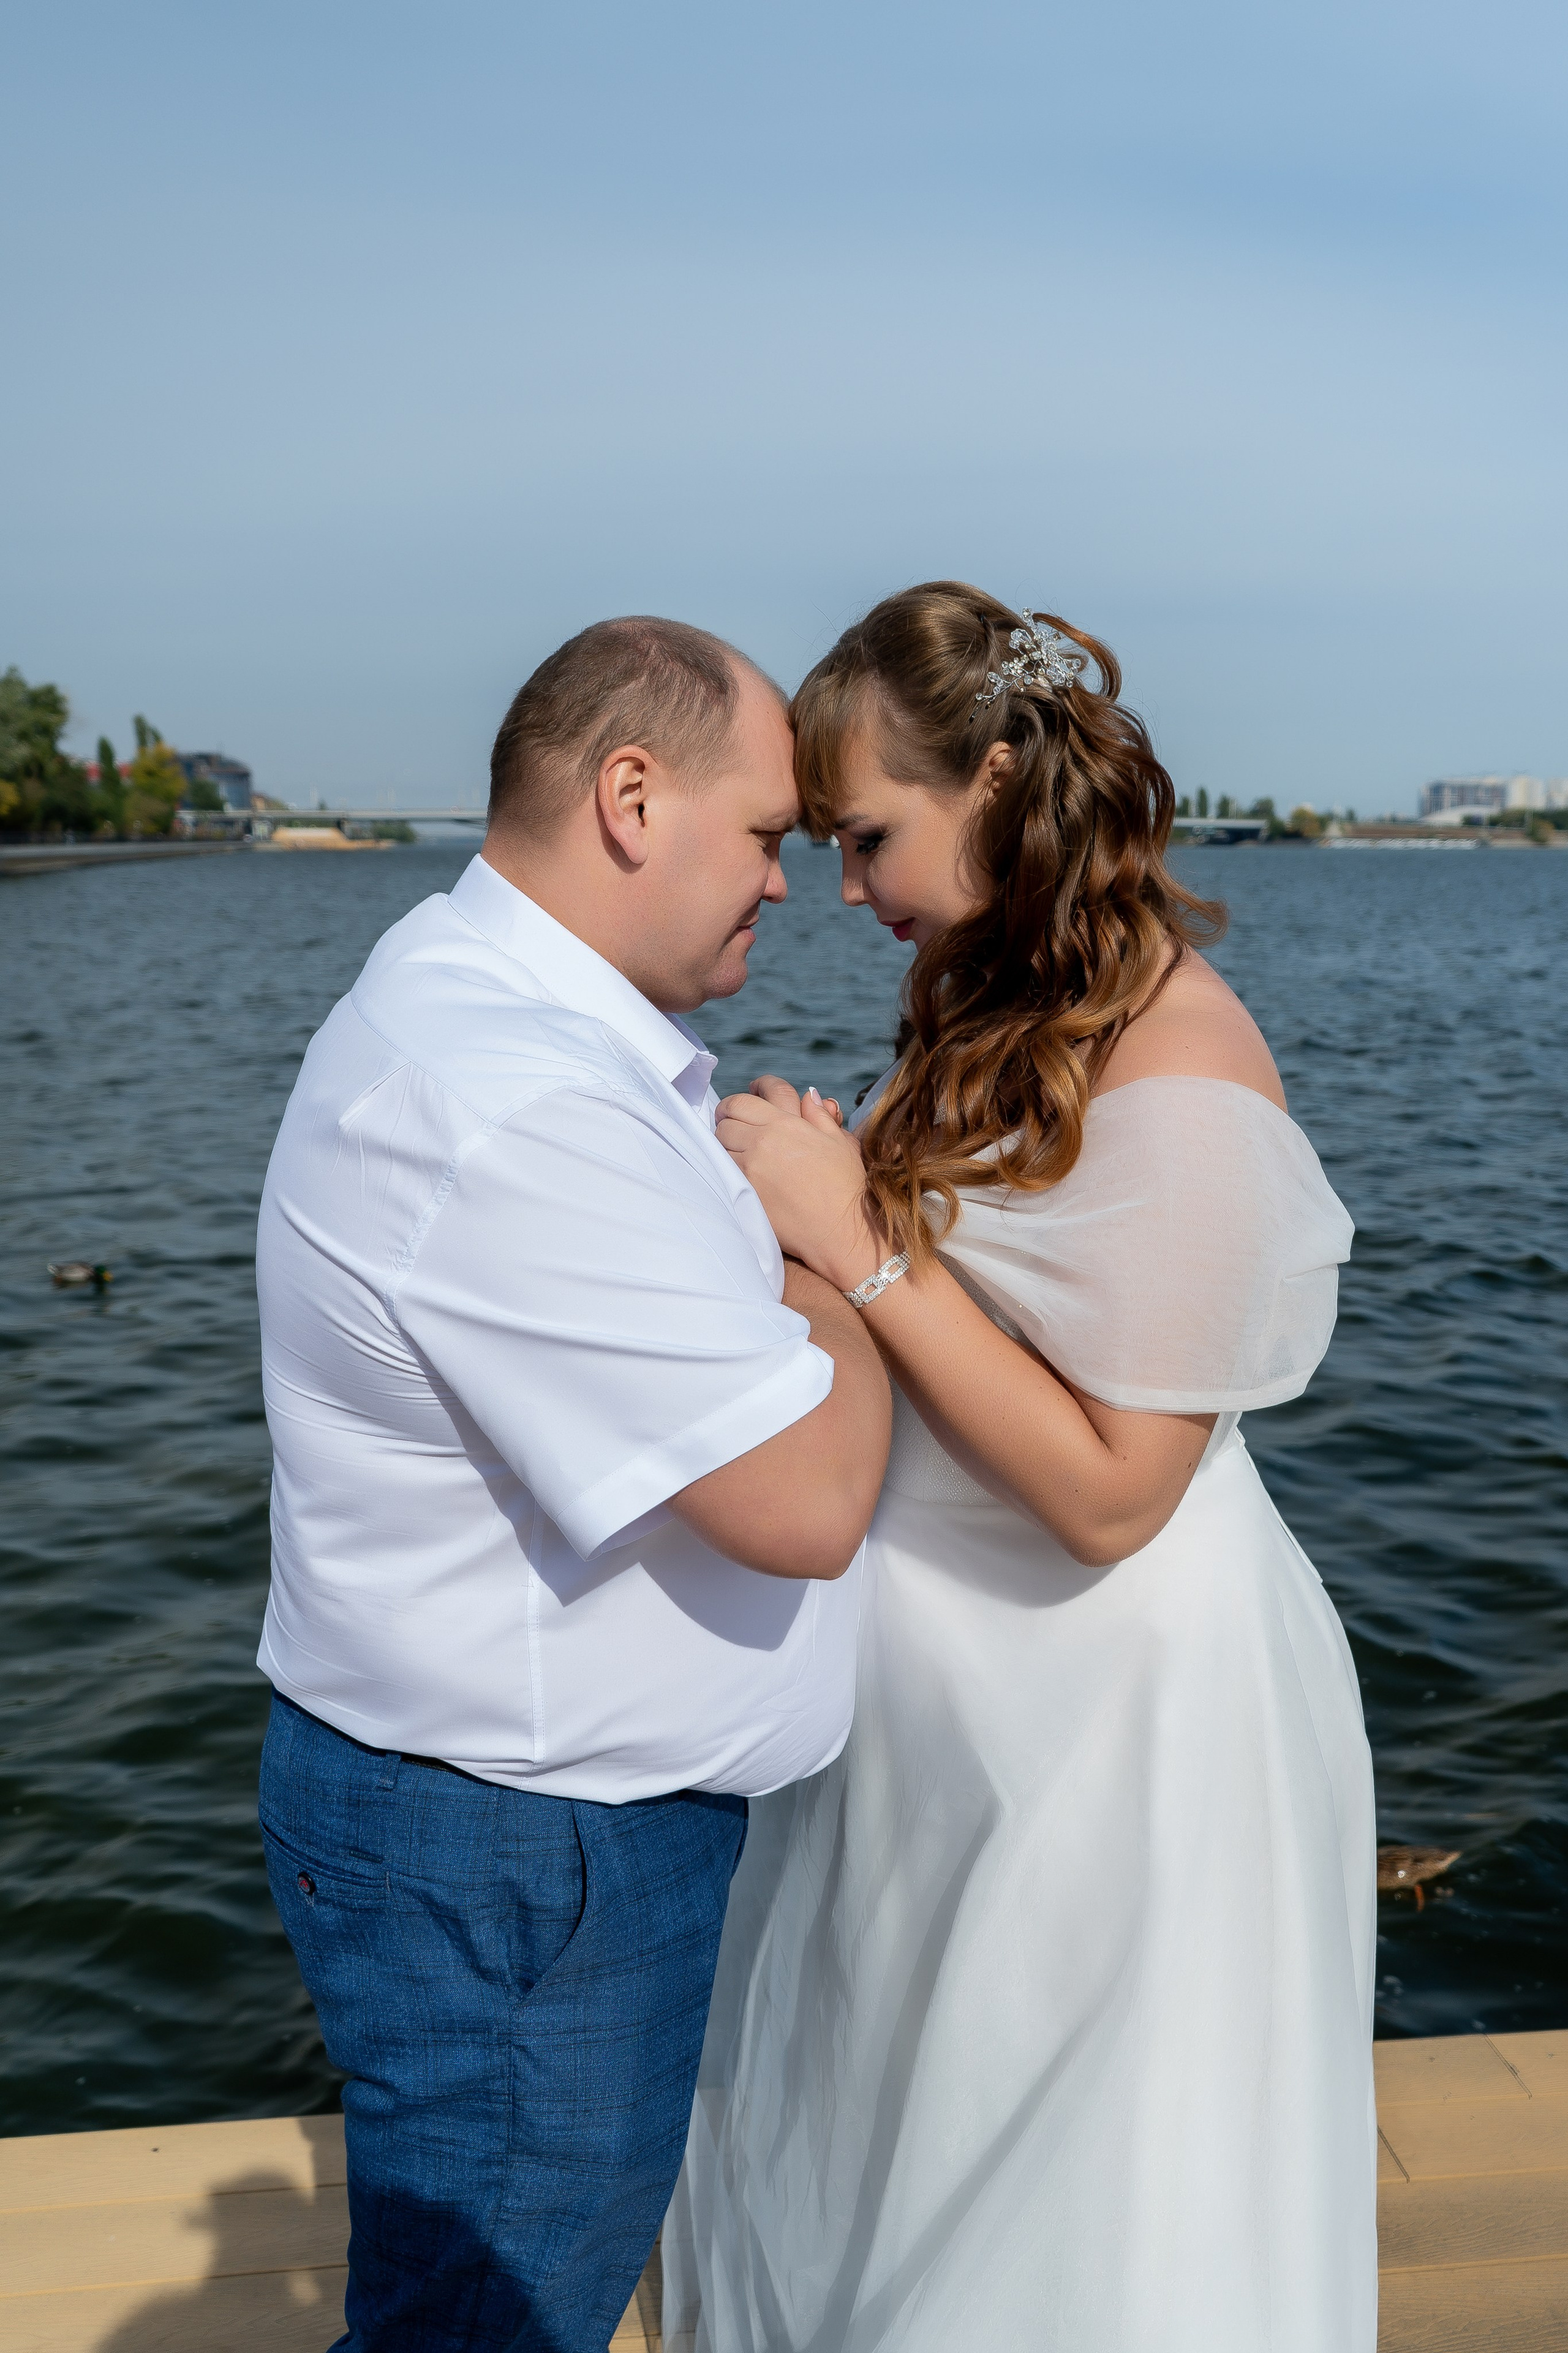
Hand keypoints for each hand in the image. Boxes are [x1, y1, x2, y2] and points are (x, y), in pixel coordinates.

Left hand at [716, 1076, 880, 1289]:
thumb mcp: (840, 1142)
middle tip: (737, 1125)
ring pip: (718, 1145)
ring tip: (738, 1150)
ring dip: (726, 1144)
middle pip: (726, 1119)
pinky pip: (720, 1172)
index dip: (742, 1098)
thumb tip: (808, 1095)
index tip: (746, 1099)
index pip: (744, 1101)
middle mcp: (762, 1142)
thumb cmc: (847, 1186)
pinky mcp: (743, 1195)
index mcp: (786, 1124)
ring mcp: (749, 1169)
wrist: (841, 1231)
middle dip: (729, 1119)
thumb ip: (819, 1115)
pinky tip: (738, 1173)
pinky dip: (725, 1168)